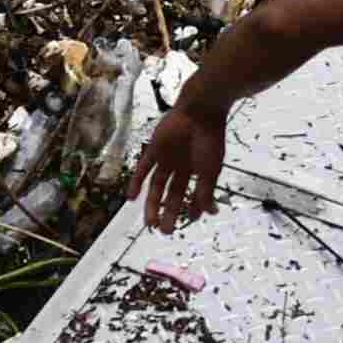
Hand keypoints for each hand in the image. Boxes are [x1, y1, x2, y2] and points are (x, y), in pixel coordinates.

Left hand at [136, 102, 228, 229]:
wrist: (200, 111)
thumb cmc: (210, 140)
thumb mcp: (211, 170)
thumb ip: (207, 192)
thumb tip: (209, 213)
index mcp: (198, 171)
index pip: (193, 195)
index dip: (191, 209)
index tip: (190, 221)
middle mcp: (181, 167)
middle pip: (172, 194)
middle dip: (169, 213)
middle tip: (164, 231)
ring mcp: (166, 159)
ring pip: (156, 186)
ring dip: (152, 204)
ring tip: (149, 222)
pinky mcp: (154, 150)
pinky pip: (142, 169)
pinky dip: (135, 184)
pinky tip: (131, 199)